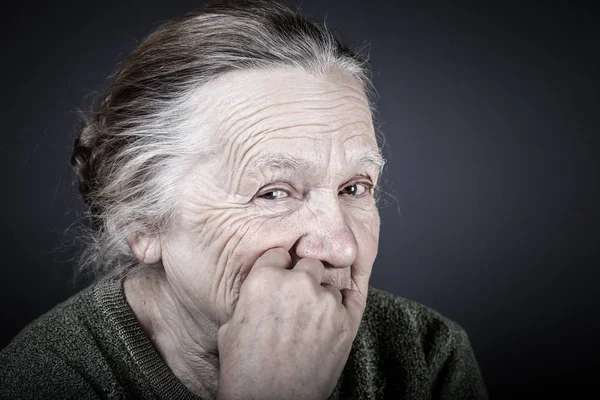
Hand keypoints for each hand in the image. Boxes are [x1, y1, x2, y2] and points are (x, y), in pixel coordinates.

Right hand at [216, 248, 365, 399]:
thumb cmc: (244, 371)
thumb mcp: (230, 328)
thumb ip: (250, 301)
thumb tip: (258, 297)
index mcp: (264, 280)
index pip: (278, 254)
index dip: (278, 267)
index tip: (280, 276)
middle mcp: (297, 284)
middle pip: (309, 264)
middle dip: (303, 278)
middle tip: (296, 301)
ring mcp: (325, 302)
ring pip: (329, 286)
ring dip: (322, 298)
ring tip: (311, 322)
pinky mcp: (347, 322)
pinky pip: (352, 299)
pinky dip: (345, 306)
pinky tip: (335, 316)